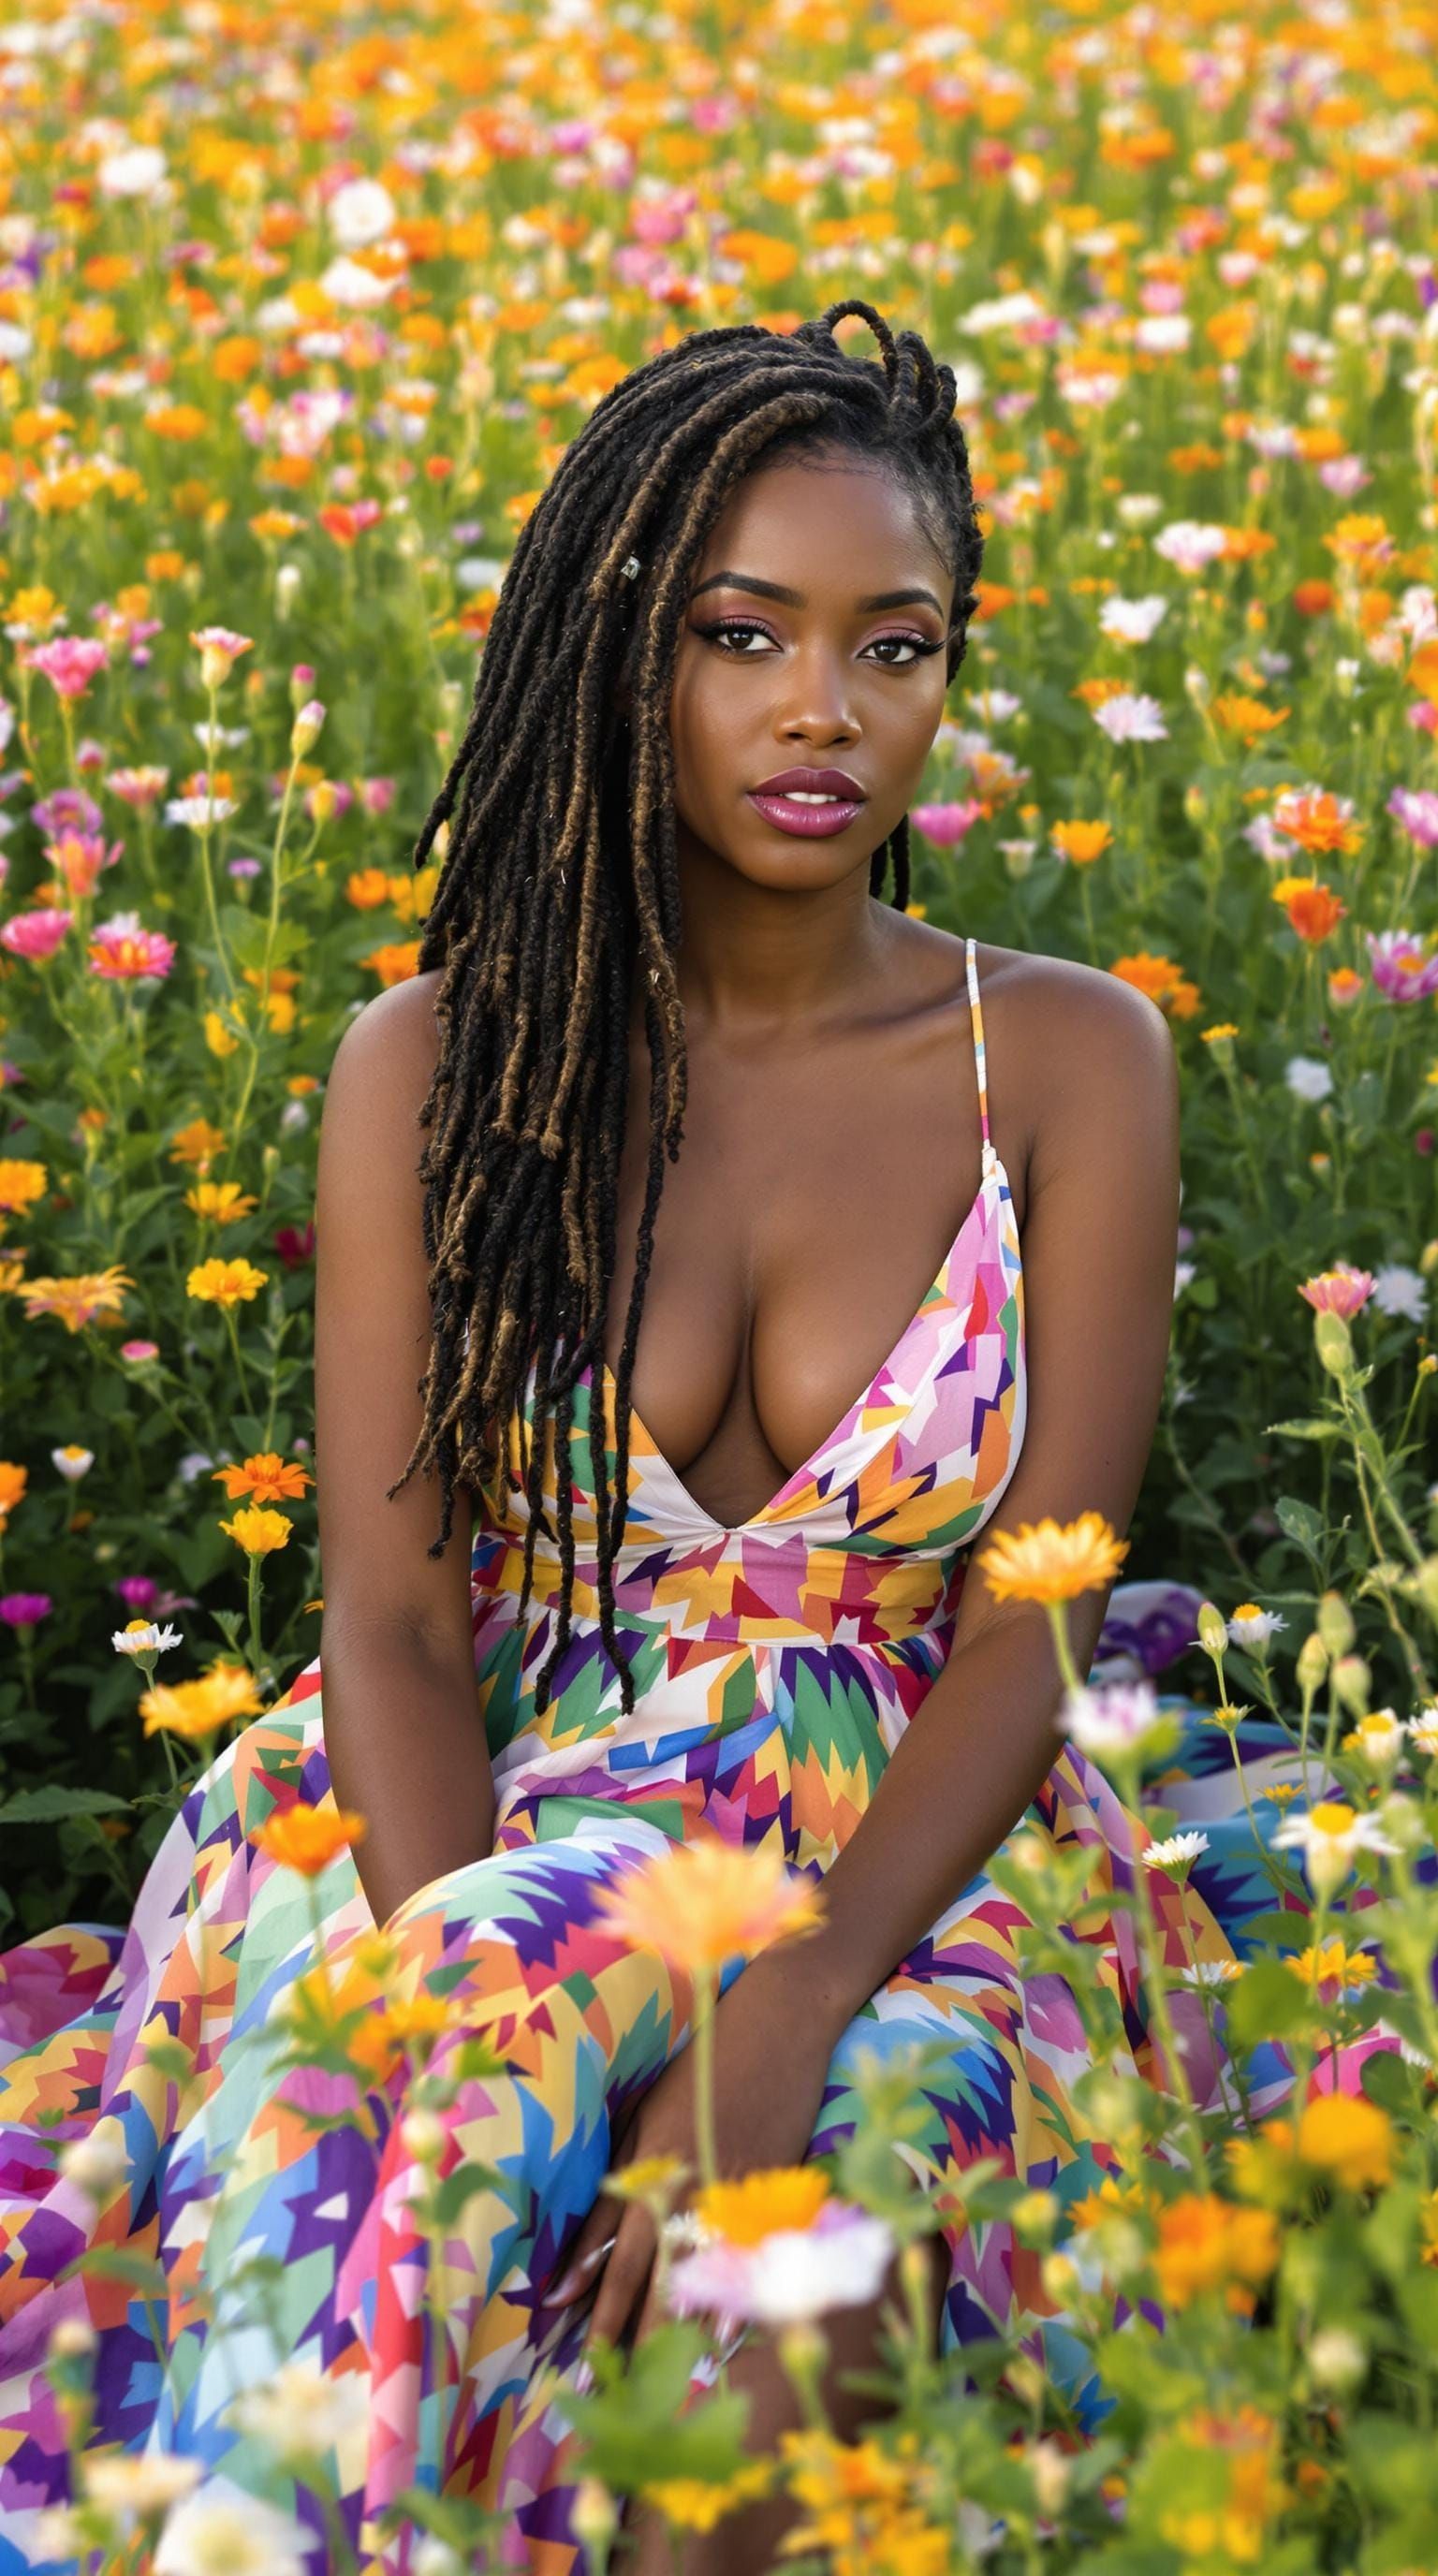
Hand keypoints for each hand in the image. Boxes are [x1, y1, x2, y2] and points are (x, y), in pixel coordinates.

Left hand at [544, 1949, 845, 2353]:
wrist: (776, 2024)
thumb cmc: (701, 2065)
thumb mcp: (645, 2114)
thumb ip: (619, 2174)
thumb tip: (590, 2238)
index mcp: (648, 2165)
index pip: (612, 2248)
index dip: (589, 2296)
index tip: (561, 2336)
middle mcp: (683, 2185)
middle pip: (649, 2274)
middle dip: (622, 2331)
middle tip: (602, 2382)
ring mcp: (730, 2191)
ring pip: (696, 2274)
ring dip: (674, 2328)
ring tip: (657, 2379)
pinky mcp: (771, 2189)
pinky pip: (746, 2255)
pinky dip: (734, 2299)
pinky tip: (724, 2340)